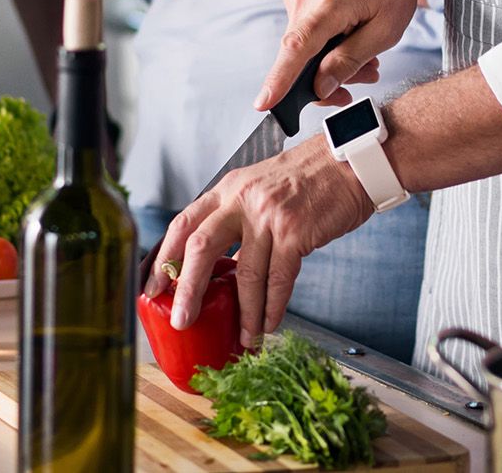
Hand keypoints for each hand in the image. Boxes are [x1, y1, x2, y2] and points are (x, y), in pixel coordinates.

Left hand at [140, 140, 373, 346]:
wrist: (350, 163)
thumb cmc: (309, 180)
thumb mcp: (260, 188)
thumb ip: (237, 220)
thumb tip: (218, 268)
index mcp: (228, 188)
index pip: (183, 223)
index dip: (163, 258)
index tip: (151, 287)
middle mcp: (242, 198)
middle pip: (201, 247)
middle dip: (187, 290)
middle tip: (181, 320)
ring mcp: (269, 214)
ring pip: (245, 273)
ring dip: (243, 314)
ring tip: (243, 339)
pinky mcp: (296, 231)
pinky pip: (278, 279)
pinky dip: (272, 307)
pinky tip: (269, 324)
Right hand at [255, 0, 440, 109]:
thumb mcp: (385, 30)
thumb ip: (350, 60)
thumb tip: (320, 87)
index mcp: (330, 3)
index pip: (296, 48)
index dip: (279, 80)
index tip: (264, 104)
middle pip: (298, 55)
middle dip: (325, 78)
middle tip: (363, 80)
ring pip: (302, 46)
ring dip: (329, 60)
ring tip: (366, 61)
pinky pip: (304, 31)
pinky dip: (324, 44)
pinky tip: (350, 41)